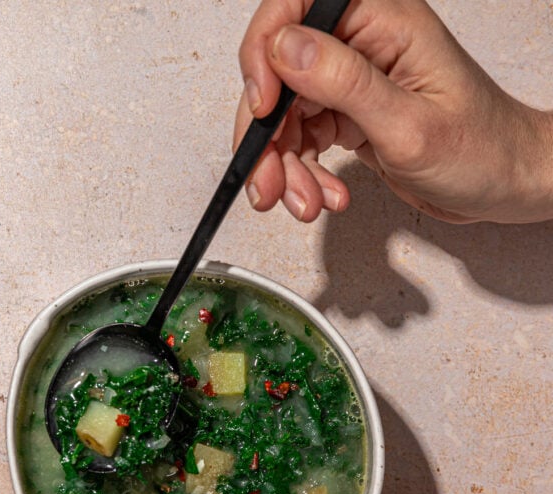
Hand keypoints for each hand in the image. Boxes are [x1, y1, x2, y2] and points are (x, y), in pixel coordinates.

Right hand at [235, 0, 552, 223]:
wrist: (503, 183)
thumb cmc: (480, 149)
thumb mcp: (408, 124)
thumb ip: (345, 84)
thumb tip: (286, 49)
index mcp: (381, 21)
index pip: (293, 10)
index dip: (264, 56)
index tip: (261, 110)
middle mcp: (362, 44)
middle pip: (279, 75)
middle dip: (268, 138)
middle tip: (269, 185)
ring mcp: (354, 81)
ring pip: (286, 116)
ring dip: (285, 167)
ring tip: (307, 203)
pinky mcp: (350, 115)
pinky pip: (303, 141)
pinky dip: (304, 175)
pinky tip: (326, 196)